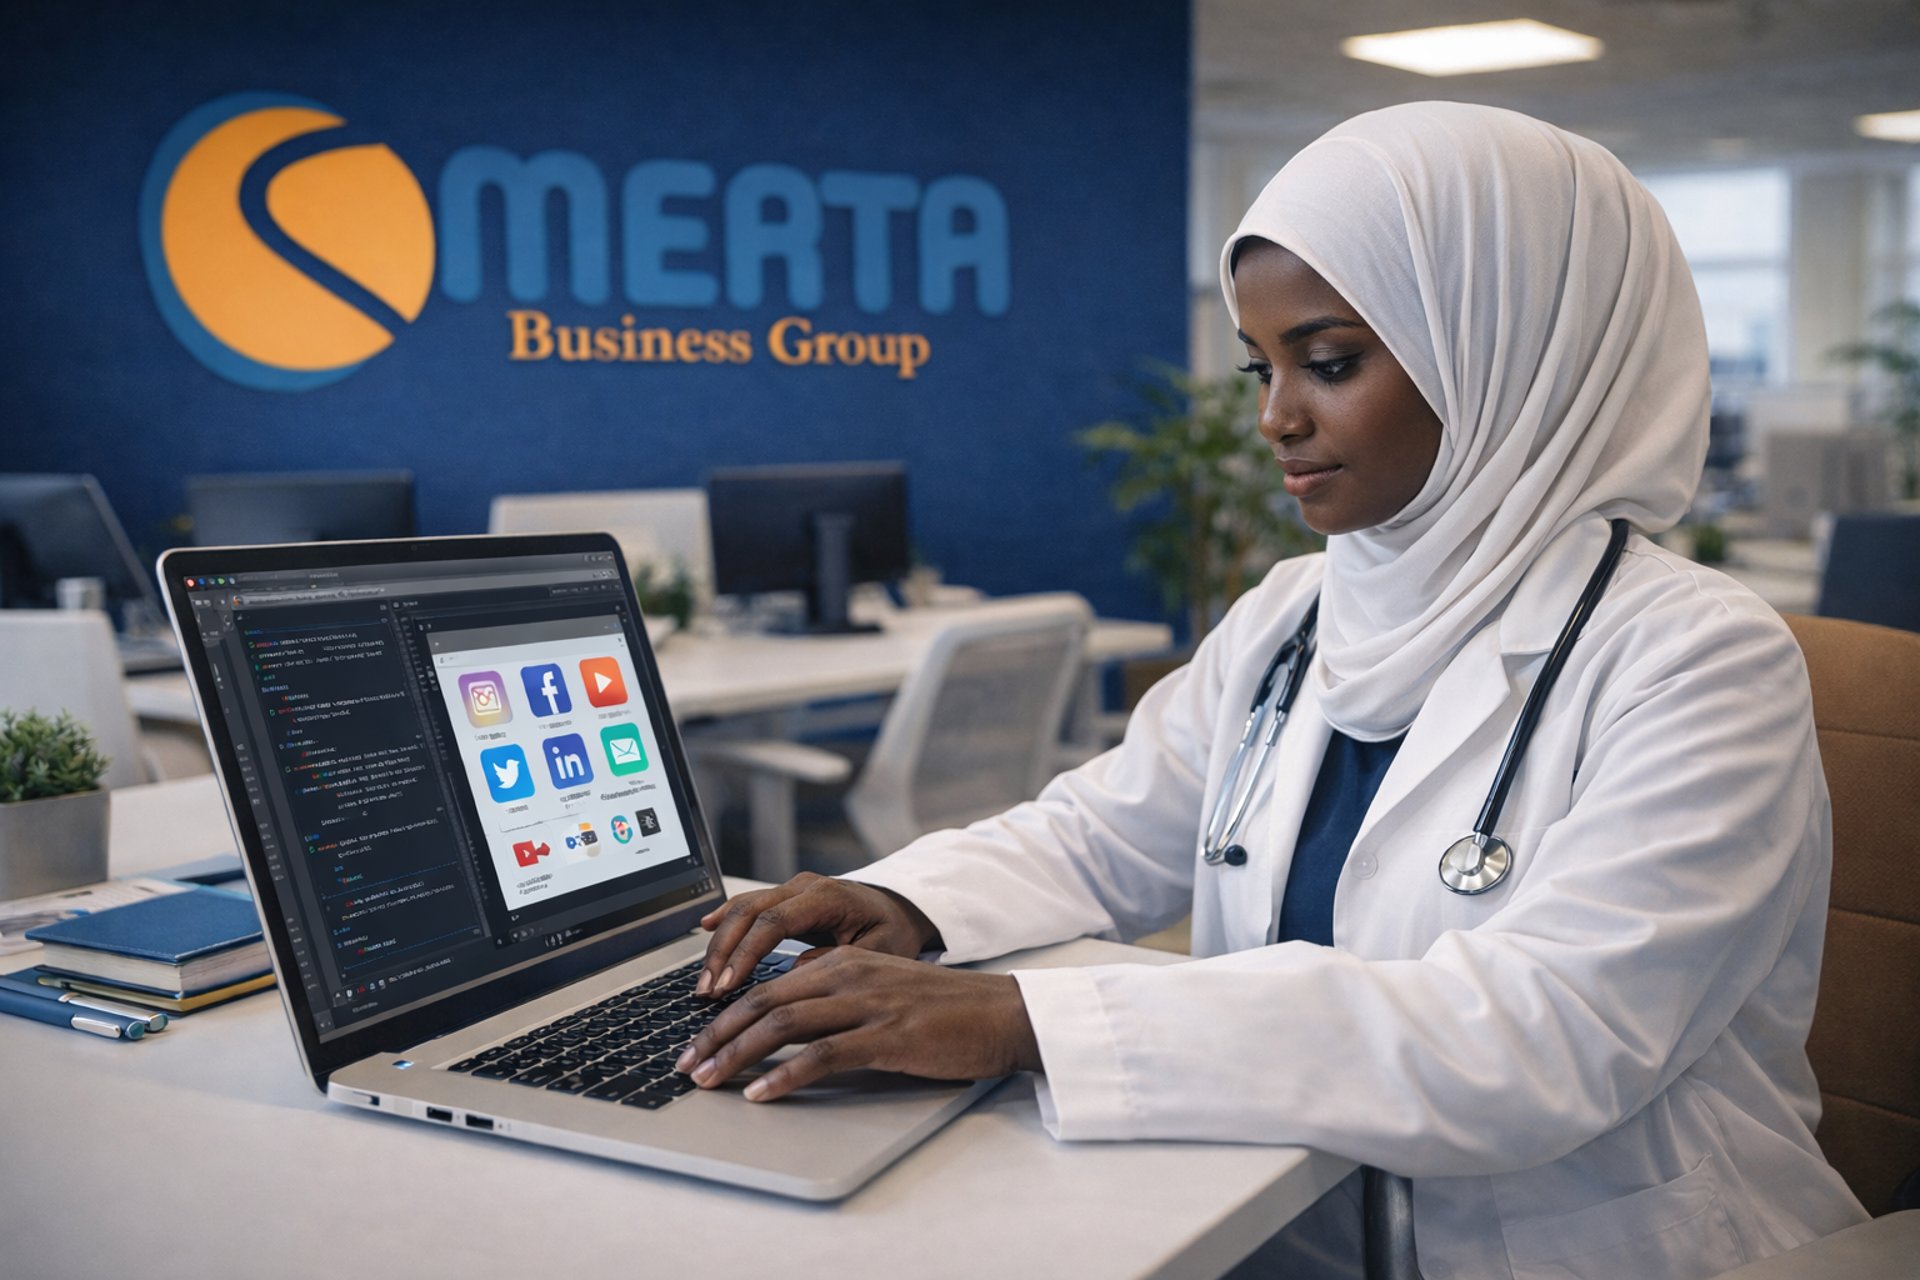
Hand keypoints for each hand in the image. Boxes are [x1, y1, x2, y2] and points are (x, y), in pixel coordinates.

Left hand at [676, 947, 1042, 1100]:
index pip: (766, 985)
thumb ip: (836, 995)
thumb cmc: (943, 1008)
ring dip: (738, 1054)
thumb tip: (786, 1018)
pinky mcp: (887, 1036)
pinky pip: (823, 1055)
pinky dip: (786, 1074)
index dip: (724, 1016)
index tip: (696, 1044)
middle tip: (687, 1065)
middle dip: (716, 1035)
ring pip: (783, 1023)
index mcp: (843, 961)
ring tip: (711, 1080)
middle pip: (763, 1000)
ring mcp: (867, 1004)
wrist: (1001, 1012)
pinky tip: (762, 1093)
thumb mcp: (881, 988)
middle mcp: (848, 974)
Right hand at [695, 872, 938, 994]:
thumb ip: (842, 959)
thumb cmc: (893, 931)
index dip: (747, 952)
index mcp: (828, 897)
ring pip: (743, 906)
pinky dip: (724, 917)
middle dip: (723, 951)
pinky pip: (748, 903)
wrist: (900, 908)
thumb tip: (797, 970)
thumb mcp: (881, 950)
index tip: (729, 983)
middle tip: (707, 990)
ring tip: (705, 980)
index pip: (774, 920)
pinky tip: (704, 929)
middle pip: (749, 911)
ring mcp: (792, 889)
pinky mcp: (785, 897)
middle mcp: (805, 887)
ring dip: (720, 942)